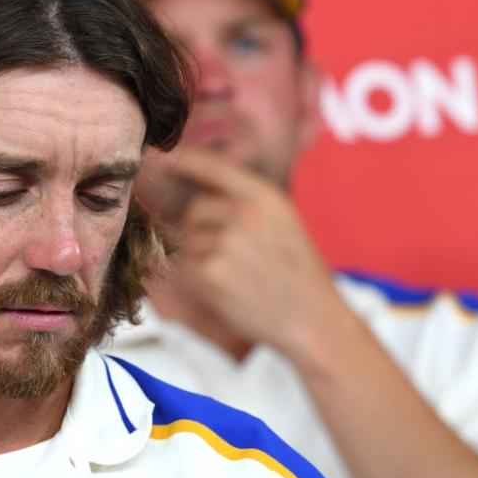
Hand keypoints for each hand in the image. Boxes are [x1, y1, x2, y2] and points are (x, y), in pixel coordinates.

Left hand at [165, 147, 356, 359]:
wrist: (312, 320)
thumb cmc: (298, 274)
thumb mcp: (284, 222)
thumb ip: (248, 201)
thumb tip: (200, 189)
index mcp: (265, 197)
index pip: (213, 166)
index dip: (185, 160)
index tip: (165, 158)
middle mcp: (244, 213)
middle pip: (196, 209)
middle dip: (203, 229)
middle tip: (229, 255)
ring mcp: (225, 242)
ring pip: (189, 239)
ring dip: (201, 255)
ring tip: (235, 274)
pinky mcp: (209, 271)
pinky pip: (185, 266)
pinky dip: (197, 278)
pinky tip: (226, 288)